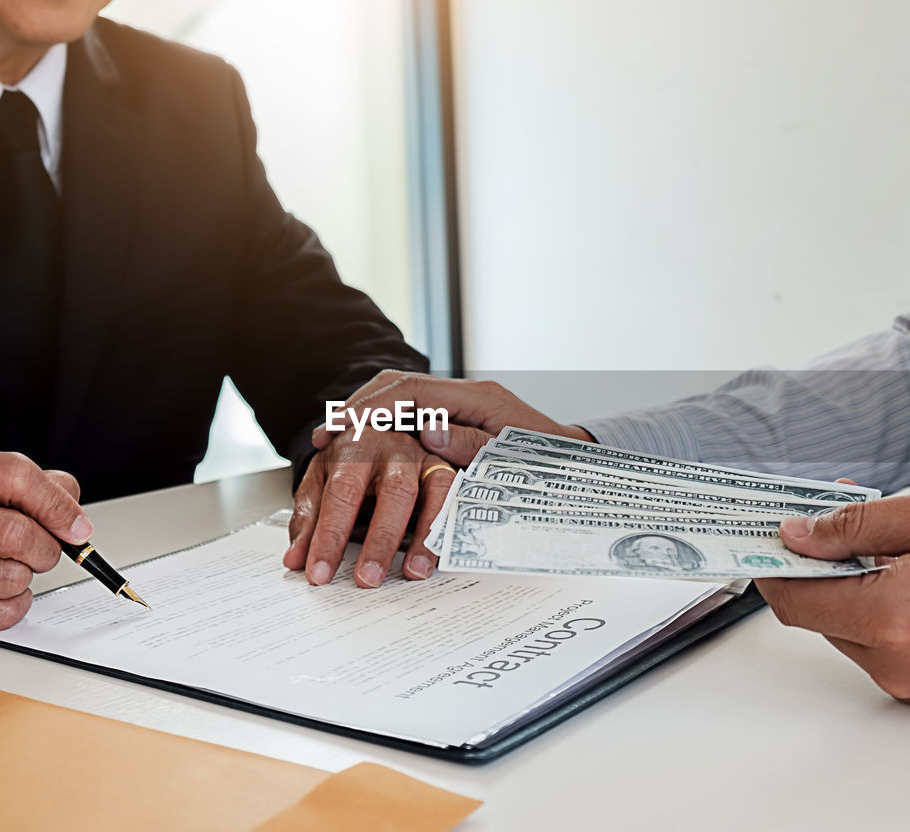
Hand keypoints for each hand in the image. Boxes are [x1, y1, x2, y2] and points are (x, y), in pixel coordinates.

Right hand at [0, 446, 92, 632]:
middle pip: (17, 534)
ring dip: (25, 577)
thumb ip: (25, 484)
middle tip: (41, 549)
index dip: (58, 504)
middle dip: (46, 548)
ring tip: (7, 566)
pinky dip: (13, 604)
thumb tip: (72, 509)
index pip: (16, 477)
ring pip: (12, 579)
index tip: (75, 524)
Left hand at [284, 429, 453, 586]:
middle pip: (393, 492)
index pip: (341, 494)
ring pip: (432, 492)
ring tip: (412, 572)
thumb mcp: (318, 486)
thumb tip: (295, 560)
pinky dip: (447, 527)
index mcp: (354, 446)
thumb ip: (308, 523)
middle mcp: (393, 447)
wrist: (371, 437)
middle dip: (380, 541)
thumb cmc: (345, 465)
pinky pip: (454, 497)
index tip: (319, 572)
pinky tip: (437, 555)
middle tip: (368, 579)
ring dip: (423, 537)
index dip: (330, 537)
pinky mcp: (445, 469)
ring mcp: (423, 457)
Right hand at [309, 370, 591, 466]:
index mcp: (481, 399)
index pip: (413, 392)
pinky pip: (415, 412)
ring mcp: (465, 404)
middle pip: (401, 385)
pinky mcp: (461, 419)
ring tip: (335, 436)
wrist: (582, 467)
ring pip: (404, 396)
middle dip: (360, 406)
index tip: (341, 426)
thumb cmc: (552, 468)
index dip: (372, 408)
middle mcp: (469, 394)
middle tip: (327, 431)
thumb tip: (427, 431)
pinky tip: (365, 444)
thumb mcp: (512, 461)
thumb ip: (469, 444)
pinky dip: (386, 424)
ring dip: (369, 414)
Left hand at [755, 491, 909, 701]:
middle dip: (815, 562)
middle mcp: (892, 661)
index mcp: (890, 619)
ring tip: (883, 541)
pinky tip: (902, 572)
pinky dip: (874, 606)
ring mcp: (908, 680)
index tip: (767, 533)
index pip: (792, 599)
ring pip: (843, 626)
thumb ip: (855, 524)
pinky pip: (875, 642)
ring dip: (846, 583)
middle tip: (831, 516)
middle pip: (814, 613)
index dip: (772, 563)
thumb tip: (798, 533)